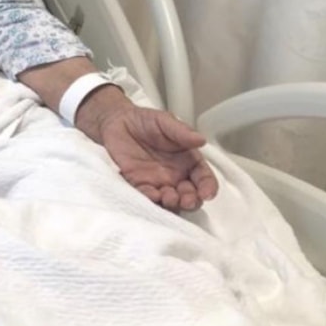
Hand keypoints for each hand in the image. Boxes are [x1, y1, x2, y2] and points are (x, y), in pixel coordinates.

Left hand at [77, 86, 218, 211]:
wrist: (117, 122)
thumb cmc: (145, 121)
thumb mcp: (165, 121)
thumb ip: (182, 132)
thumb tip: (201, 139)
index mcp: (188, 161)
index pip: (204, 178)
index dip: (208, 187)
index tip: (207, 193)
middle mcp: (175, 176)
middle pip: (190, 196)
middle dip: (191, 201)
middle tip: (186, 200)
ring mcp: (157, 182)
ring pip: (171, 201)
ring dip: (173, 205)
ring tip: (170, 198)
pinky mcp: (138, 184)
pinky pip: (146, 197)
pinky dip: (150, 200)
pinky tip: (152, 196)